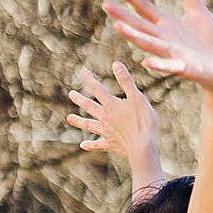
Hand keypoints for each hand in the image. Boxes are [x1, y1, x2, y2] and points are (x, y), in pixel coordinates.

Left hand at [66, 60, 163, 184]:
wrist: (142, 148)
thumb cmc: (143, 123)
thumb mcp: (137, 98)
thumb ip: (126, 81)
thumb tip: (116, 64)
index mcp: (111, 105)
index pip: (97, 89)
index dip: (89, 79)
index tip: (82, 72)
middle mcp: (105, 118)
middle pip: (89, 106)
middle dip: (80, 99)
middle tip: (71, 94)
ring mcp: (106, 132)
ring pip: (89, 125)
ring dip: (79, 121)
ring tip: (69, 118)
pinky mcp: (110, 145)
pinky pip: (98, 145)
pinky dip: (90, 145)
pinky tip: (82, 145)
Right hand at [104, 0, 212, 93]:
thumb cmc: (209, 44)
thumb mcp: (197, 11)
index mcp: (167, 26)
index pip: (144, 9)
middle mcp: (166, 41)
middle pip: (141, 27)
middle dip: (123, 17)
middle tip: (105, 5)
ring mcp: (175, 56)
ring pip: (151, 46)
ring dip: (135, 37)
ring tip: (118, 28)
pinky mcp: (187, 70)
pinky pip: (171, 67)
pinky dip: (160, 66)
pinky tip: (147, 63)